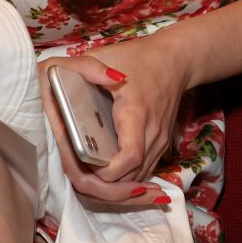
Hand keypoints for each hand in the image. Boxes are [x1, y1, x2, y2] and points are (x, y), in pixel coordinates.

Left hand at [36, 50, 175, 206]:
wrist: (177, 60)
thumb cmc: (138, 57)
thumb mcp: (105, 54)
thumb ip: (83, 67)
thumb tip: (64, 89)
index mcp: (137, 114)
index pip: (128, 158)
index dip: (105, 172)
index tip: (82, 164)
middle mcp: (153, 133)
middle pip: (131, 179)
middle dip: (103, 188)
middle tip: (77, 178)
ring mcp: (159, 142)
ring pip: (137, 181)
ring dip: (112, 188)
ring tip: (86, 179)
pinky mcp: (161, 145)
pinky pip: (142, 173)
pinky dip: (124, 182)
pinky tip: (106, 178)